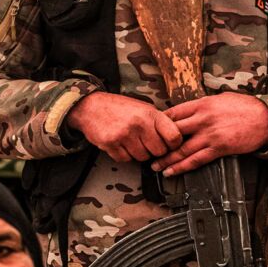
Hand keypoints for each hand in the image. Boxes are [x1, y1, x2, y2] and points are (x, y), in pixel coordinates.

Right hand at [64, 92, 182, 163]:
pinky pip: (126, 159)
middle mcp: (139, 124)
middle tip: (147, 143)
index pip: (174, 137)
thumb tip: (176, 139)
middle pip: (159, 151)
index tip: (168, 144)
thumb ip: (158, 122)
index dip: (173, 144)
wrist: (91, 107)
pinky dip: (124, 155)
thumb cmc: (120, 108)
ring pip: (142, 158)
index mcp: (150, 114)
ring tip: (132, 141)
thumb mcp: (144, 108)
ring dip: (139, 153)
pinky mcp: (111, 144)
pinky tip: (121, 144)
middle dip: (154, 150)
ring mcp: (124, 135)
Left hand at [150, 94, 267, 176]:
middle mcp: (202, 119)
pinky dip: (182, 167)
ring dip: (166, 159)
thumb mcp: (220, 98)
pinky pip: (196, 160)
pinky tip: (172, 171)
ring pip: (181, 149)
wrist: (265, 118)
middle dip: (158, 142)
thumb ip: (203, 105)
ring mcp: (210, 135)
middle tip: (147, 150)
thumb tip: (190, 111)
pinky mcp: (218, 148)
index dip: (159, 123)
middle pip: (173, 132)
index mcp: (202, 104)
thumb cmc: (245, 107)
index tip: (151, 130)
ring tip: (155, 166)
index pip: (173, 113)